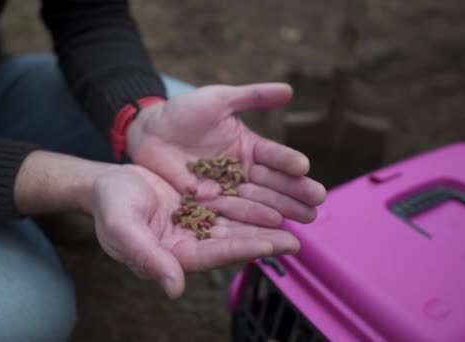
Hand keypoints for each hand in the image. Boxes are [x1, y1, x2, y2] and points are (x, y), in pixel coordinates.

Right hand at [88, 164, 298, 298]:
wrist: (106, 184)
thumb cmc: (110, 207)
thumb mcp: (124, 230)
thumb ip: (149, 258)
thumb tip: (175, 290)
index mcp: (173, 256)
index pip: (213, 255)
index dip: (242, 250)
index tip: (271, 246)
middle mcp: (188, 244)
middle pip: (231, 244)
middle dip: (262, 242)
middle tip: (295, 241)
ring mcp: (194, 225)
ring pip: (233, 225)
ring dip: (261, 224)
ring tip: (292, 222)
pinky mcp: (197, 206)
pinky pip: (226, 206)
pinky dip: (248, 205)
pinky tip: (270, 200)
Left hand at [126, 83, 325, 228]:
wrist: (149, 132)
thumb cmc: (183, 111)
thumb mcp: (218, 100)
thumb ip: (252, 97)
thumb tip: (290, 90)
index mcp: (249, 147)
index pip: (275, 156)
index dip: (289, 162)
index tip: (304, 167)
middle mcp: (242, 171)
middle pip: (272, 185)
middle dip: (294, 195)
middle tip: (315, 206)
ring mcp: (226, 189)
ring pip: (255, 202)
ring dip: (277, 212)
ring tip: (299, 222)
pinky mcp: (206, 204)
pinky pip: (228, 214)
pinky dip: (245, 222)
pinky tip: (263, 229)